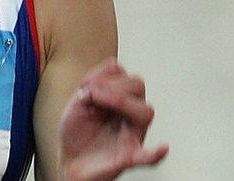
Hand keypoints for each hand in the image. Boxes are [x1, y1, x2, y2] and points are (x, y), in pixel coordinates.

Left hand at [58, 58, 168, 180]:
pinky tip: (162, 149)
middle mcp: (128, 113)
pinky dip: (155, 153)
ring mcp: (131, 133)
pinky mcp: (129, 156)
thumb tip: (95, 86)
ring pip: (145, 112)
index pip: (122, 72)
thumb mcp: (76, 105)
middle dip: (112, 85)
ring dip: (123, 102)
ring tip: (99, 107)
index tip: (85, 85)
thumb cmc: (78, 133)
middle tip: (92, 95)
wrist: (72, 161)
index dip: (102, 74)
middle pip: (138, 85)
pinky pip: (148, 156)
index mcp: (117, 98)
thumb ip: (87, 90)